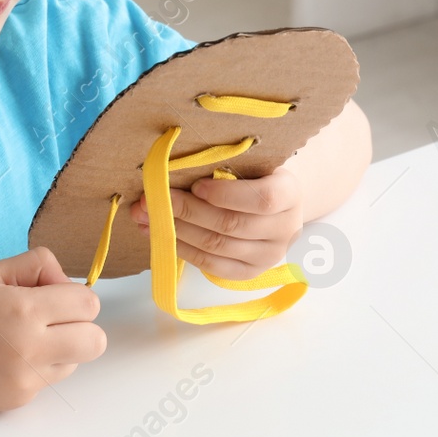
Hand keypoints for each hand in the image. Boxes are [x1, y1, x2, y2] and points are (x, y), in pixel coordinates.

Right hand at [0, 246, 105, 410]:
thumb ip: (37, 266)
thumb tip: (68, 282)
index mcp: (23, 310)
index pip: (88, 305)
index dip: (74, 296)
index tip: (51, 293)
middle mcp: (28, 349)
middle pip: (95, 341)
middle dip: (80, 325)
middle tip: (51, 317)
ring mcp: (24, 380)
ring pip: (76, 362)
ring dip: (63, 347)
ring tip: (24, 337)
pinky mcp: (17, 400)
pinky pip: (50, 380)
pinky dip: (39, 367)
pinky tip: (7, 357)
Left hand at [129, 166, 303, 280]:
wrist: (277, 207)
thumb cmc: (256, 177)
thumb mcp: (252, 164)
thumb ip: (224, 167)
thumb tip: (172, 171)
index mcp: (289, 194)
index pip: (262, 199)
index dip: (225, 194)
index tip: (195, 185)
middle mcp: (285, 228)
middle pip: (231, 224)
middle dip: (186, 211)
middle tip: (151, 200)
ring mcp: (269, 255)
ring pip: (217, 246)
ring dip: (177, 231)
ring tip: (147, 218)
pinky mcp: (251, 272)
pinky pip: (213, 265)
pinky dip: (184, 250)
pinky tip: (162, 236)